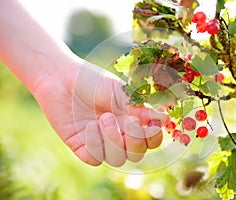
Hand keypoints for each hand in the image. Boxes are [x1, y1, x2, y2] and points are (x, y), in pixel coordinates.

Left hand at [32, 58, 166, 165]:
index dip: (154, 137)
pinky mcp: (82, 147)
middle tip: (129, 121)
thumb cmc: (93, 81)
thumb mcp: (120, 92)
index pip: (150, 141)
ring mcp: (100, 142)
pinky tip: (88, 125)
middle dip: (135, 141)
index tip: (152, 123)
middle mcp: (119, 135)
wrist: (62, 78)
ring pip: (117, 160)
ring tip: (102, 118)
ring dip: (113, 140)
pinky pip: (94, 159)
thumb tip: (163, 118)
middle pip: (136, 155)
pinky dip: (94, 144)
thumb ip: (140, 107)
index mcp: (131, 121)